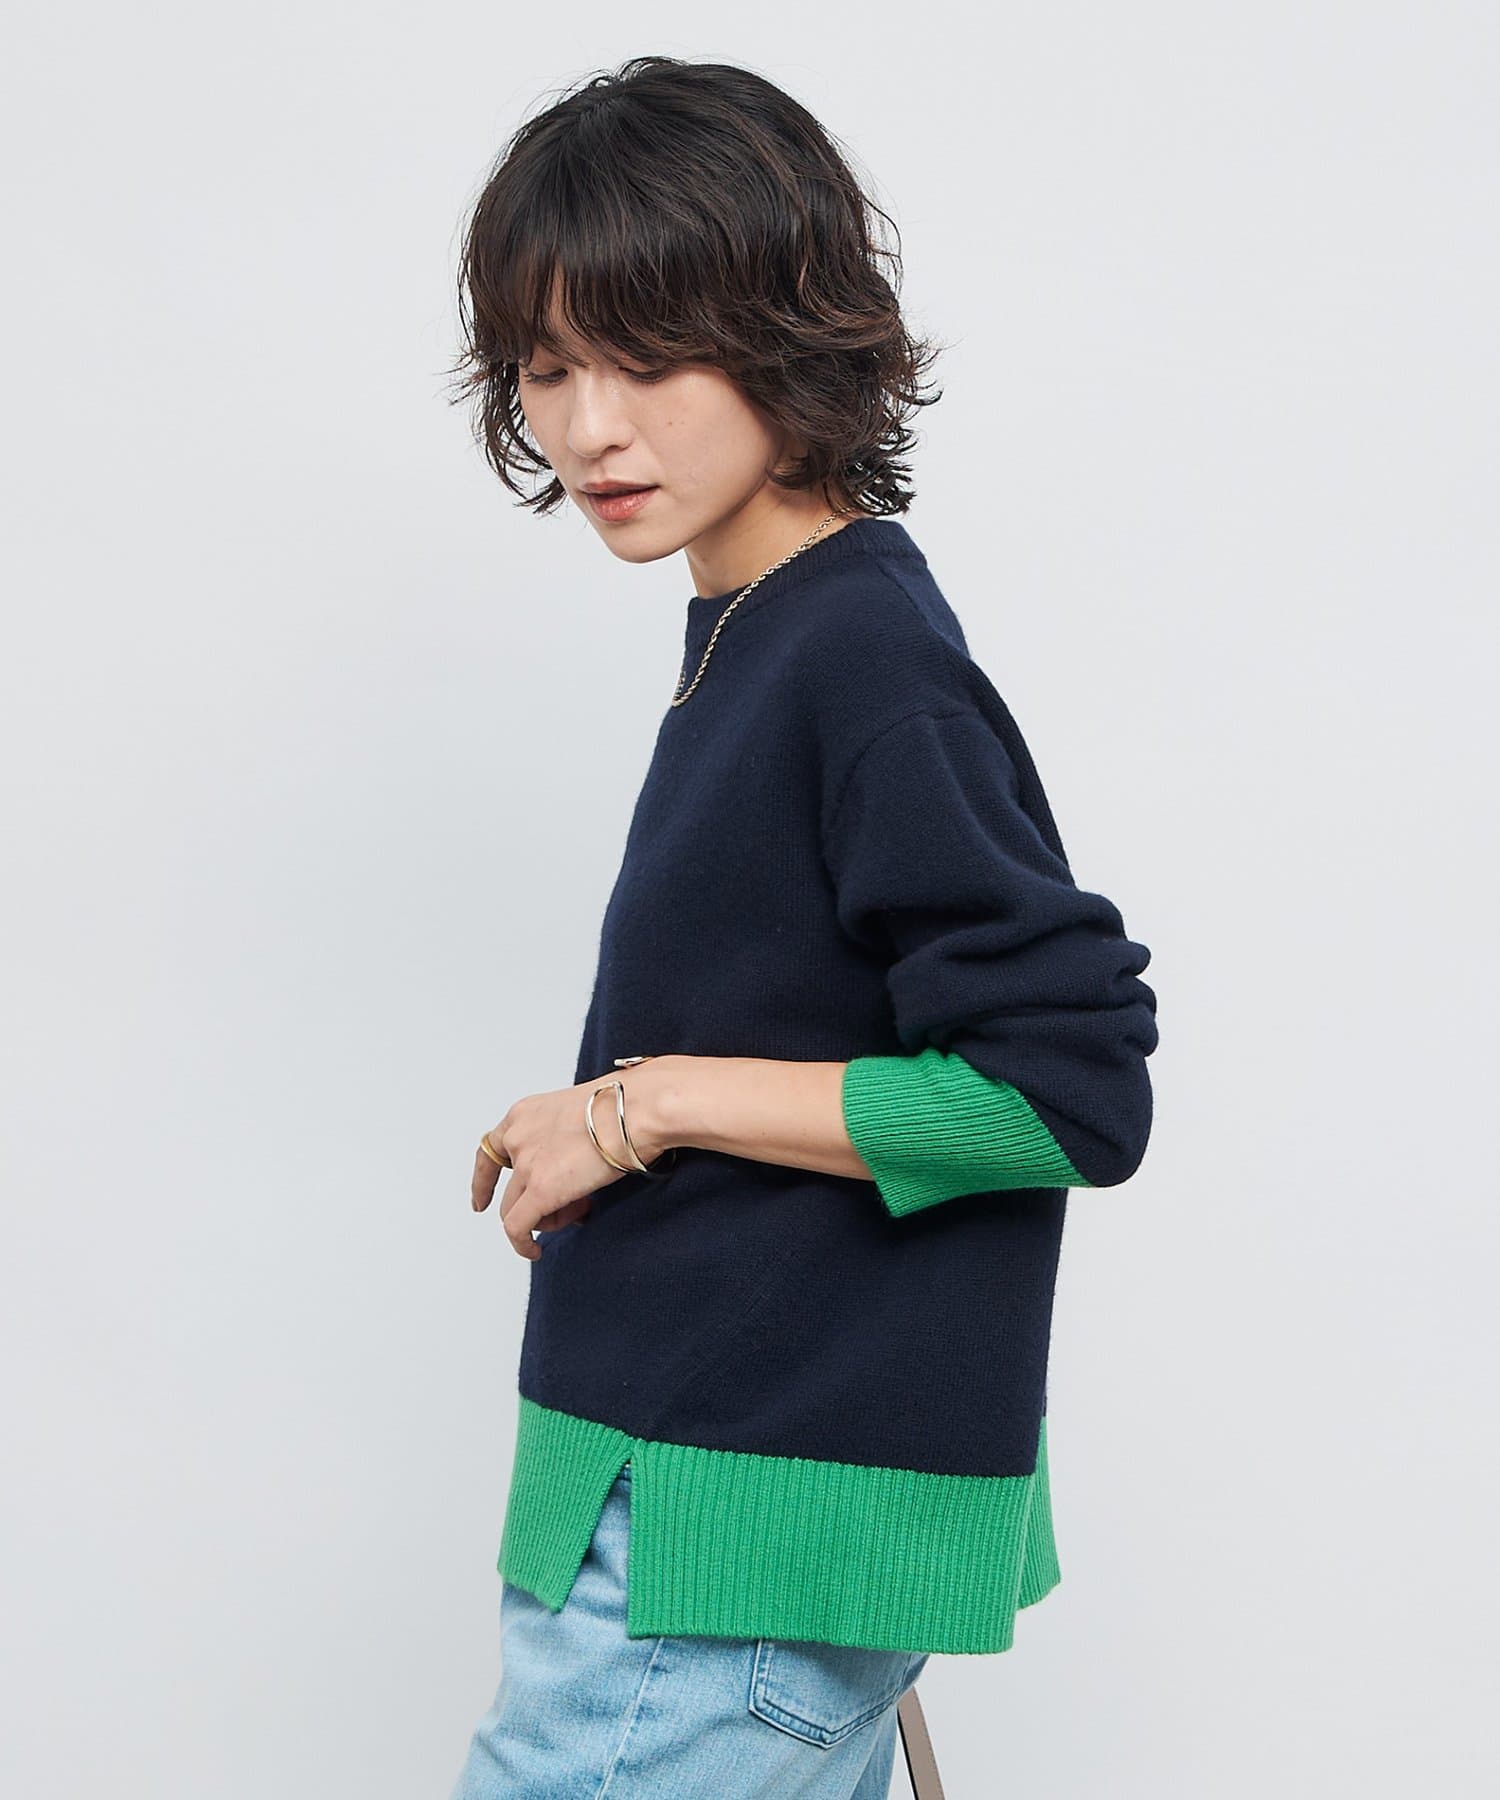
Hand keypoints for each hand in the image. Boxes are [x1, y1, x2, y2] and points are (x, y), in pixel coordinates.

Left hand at [471, 1072, 668, 1260]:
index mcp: (525, 1113)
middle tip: (572, 1205)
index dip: (484, 1180)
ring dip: (545, 1219)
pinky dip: (522, 1244)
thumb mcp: (578, 1111)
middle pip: (509, 1188)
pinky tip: (534, 1251)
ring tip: (581, 1210)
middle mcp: (518, 1137)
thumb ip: (566, 1136)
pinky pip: (518, 1228)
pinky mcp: (540, 1190)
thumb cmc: (625, 1105)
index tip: (482, 1201)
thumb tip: (574, 1165)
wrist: (637, 1109)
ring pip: (515, 1210)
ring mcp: (526, 1164)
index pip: (491, 1149)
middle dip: (535, 1204)